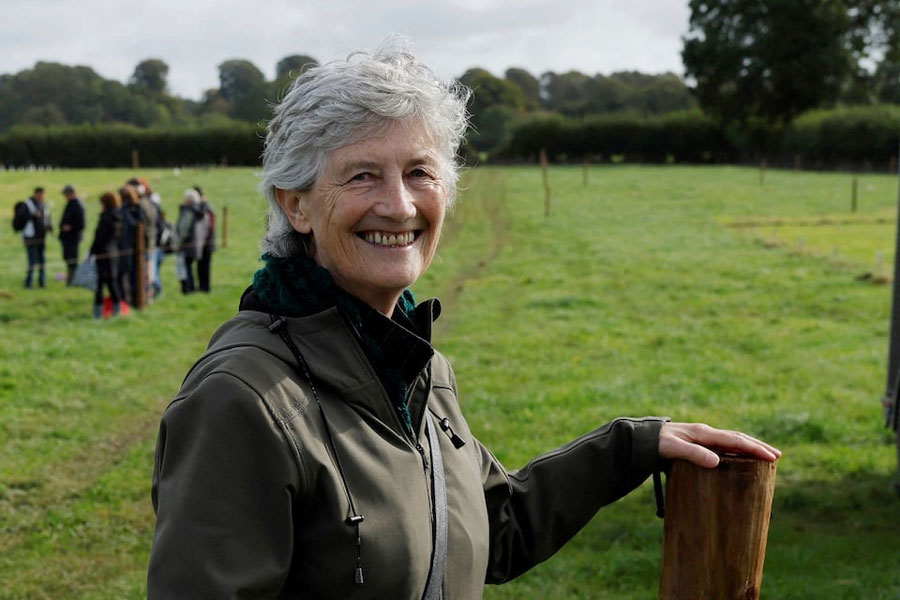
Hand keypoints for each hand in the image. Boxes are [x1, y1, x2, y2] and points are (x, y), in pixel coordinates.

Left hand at [658, 422, 780, 468]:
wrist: (640, 438)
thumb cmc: (655, 444)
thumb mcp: (673, 449)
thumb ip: (693, 454)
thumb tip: (717, 462)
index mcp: (703, 433)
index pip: (735, 441)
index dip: (754, 449)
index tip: (772, 457)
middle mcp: (705, 433)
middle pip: (738, 438)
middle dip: (758, 446)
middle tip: (776, 457)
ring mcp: (702, 437)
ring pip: (731, 441)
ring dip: (749, 447)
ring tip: (764, 456)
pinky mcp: (697, 443)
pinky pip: (723, 445)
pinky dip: (736, 450)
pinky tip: (740, 458)